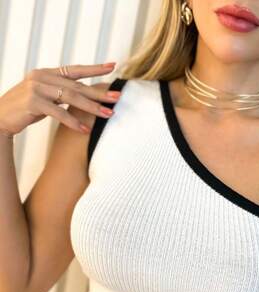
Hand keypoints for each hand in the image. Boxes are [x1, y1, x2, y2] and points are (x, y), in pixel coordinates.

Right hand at [0, 62, 120, 136]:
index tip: (113, 66)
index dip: (94, 68)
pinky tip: (85, 129)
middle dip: (99, 93)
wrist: (0, 117)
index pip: (75, 69)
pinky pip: (58, 113)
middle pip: (77, 86)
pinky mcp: (32, 102)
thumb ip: (61, 94)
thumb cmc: (26, 110)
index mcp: (47, 73)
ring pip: (70, 98)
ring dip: (92, 107)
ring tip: (108, 114)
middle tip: (117, 97)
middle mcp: (42, 77)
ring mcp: (36, 88)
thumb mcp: (45, 98)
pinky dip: (73, 122)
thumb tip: (84, 97)